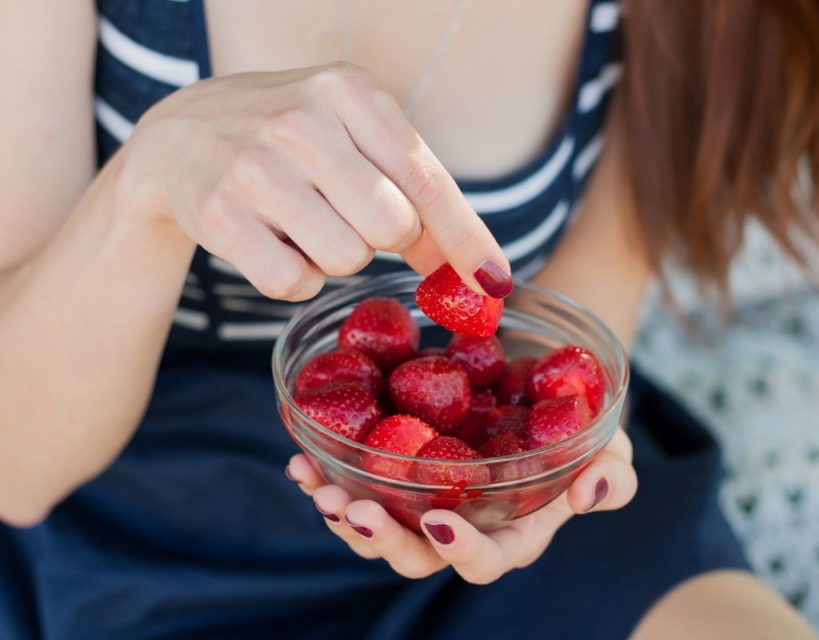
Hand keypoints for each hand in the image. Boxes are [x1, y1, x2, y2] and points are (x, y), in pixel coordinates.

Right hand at [119, 62, 508, 299]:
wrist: (177, 139)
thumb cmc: (289, 142)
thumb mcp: (352, 136)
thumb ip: (414, 190)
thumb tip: (479, 272)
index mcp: (348, 90)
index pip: (426, 177)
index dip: (466, 237)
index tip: (495, 284)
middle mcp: (301, 120)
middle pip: (391, 227)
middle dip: (383, 237)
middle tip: (348, 214)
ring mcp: (255, 166)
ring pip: (346, 260)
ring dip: (336, 257)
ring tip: (302, 220)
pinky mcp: (218, 214)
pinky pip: (293, 283)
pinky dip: (293, 277)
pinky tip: (271, 240)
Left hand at [286, 428, 636, 583]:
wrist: (540, 385)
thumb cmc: (577, 426)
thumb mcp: (611, 448)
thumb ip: (613, 478)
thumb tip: (587, 495)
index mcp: (510, 533)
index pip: (484, 559)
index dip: (461, 550)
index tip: (440, 520)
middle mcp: (460, 526)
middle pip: (414, 554)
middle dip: (378, 538)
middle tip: (349, 508)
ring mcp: (423, 499)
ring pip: (375, 525)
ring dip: (339, 512)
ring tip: (314, 482)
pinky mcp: (396, 470)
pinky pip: (355, 482)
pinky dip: (325, 473)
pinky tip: (302, 456)